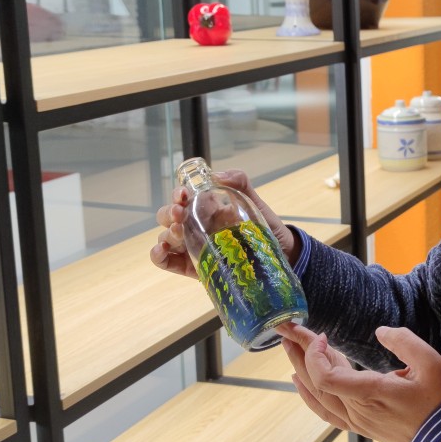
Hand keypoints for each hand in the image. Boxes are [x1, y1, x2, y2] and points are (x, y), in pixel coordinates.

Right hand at [150, 169, 298, 277]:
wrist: (281, 255)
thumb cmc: (265, 227)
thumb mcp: (254, 202)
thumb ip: (240, 184)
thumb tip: (218, 175)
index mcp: (206, 208)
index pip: (182, 198)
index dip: (178, 194)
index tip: (183, 195)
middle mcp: (195, 225)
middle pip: (168, 217)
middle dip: (169, 213)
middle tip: (179, 214)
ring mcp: (192, 246)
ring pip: (166, 237)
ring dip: (167, 234)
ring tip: (179, 234)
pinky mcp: (192, 267)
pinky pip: (168, 261)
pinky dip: (159, 255)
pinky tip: (162, 250)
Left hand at [276, 322, 440, 441]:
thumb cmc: (439, 402)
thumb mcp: (430, 363)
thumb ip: (404, 341)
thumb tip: (380, 331)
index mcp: (372, 393)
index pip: (326, 378)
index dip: (316, 355)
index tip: (324, 336)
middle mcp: (358, 409)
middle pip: (315, 383)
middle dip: (299, 353)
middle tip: (288, 331)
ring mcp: (356, 420)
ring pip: (317, 396)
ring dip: (301, 370)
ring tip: (289, 348)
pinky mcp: (359, 426)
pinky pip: (324, 411)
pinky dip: (308, 395)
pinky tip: (299, 382)